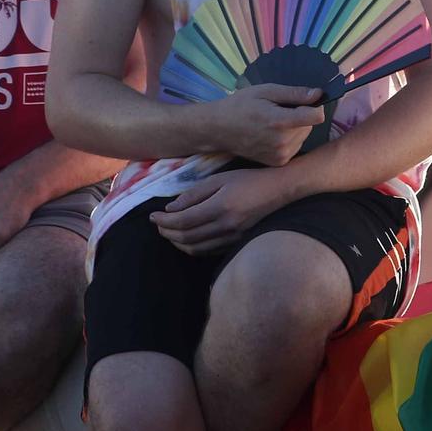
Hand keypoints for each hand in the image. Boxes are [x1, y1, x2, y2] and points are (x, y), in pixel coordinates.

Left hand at [150, 168, 293, 255]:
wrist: (278, 191)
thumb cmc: (248, 179)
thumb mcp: (220, 179)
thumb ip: (194, 194)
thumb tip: (171, 208)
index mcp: (220, 207)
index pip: (183, 221)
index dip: (164, 221)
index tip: (153, 216)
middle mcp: (226, 226)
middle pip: (187, 237)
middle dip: (167, 232)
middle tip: (157, 224)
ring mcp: (232, 237)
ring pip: (196, 248)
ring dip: (177, 242)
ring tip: (168, 232)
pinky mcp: (236, 243)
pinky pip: (208, 251)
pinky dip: (192, 247)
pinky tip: (186, 239)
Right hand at [204, 83, 325, 167]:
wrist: (219, 129)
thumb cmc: (241, 105)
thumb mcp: (265, 91)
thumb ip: (294, 93)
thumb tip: (319, 94)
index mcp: (280, 122)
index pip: (317, 116)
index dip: (314, 106)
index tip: (303, 101)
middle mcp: (283, 142)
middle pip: (310, 125)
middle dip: (300, 116)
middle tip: (278, 111)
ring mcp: (281, 155)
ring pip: (303, 136)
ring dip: (295, 128)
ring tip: (272, 123)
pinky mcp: (278, 162)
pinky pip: (295, 146)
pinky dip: (288, 139)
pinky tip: (272, 134)